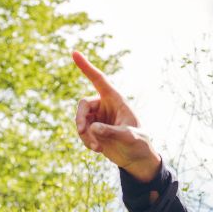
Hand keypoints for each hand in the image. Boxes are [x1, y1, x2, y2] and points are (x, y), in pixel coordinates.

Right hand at [72, 51, 161, 181]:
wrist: (136, 159)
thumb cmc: (138, 144)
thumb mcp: (129, 138)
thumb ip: (112, 132)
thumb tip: (93, 128)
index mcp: (116, 100)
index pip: (99, 80)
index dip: (87, 67)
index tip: (74, 52)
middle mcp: (105, 105)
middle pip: (83, 104)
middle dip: (80, 118)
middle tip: (82, 131)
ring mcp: (98, 117)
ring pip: (80, 119)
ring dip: (84, 134)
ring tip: (96, 147)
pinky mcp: (93, 129)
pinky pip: (82, 131)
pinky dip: (86, 140)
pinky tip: (97, 149)